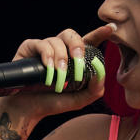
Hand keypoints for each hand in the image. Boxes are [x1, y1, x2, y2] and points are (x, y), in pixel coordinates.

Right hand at [0, 24, 114, 120]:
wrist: (28, 109)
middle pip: (72, 34)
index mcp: (73, 58)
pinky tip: (48, 69)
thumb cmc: (52, 103)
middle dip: (77, 46)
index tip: (110, 29)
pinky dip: (47, 57)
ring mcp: (44, 47)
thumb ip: (95, 88)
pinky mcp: (29, 48)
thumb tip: (100, 70)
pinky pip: (41, 44)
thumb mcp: (79, 100)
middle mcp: (59, 49)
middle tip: (78, 62)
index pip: (88, 41)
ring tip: (58, 78)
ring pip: (56, 41)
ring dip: (60, 60)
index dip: (99, 33)